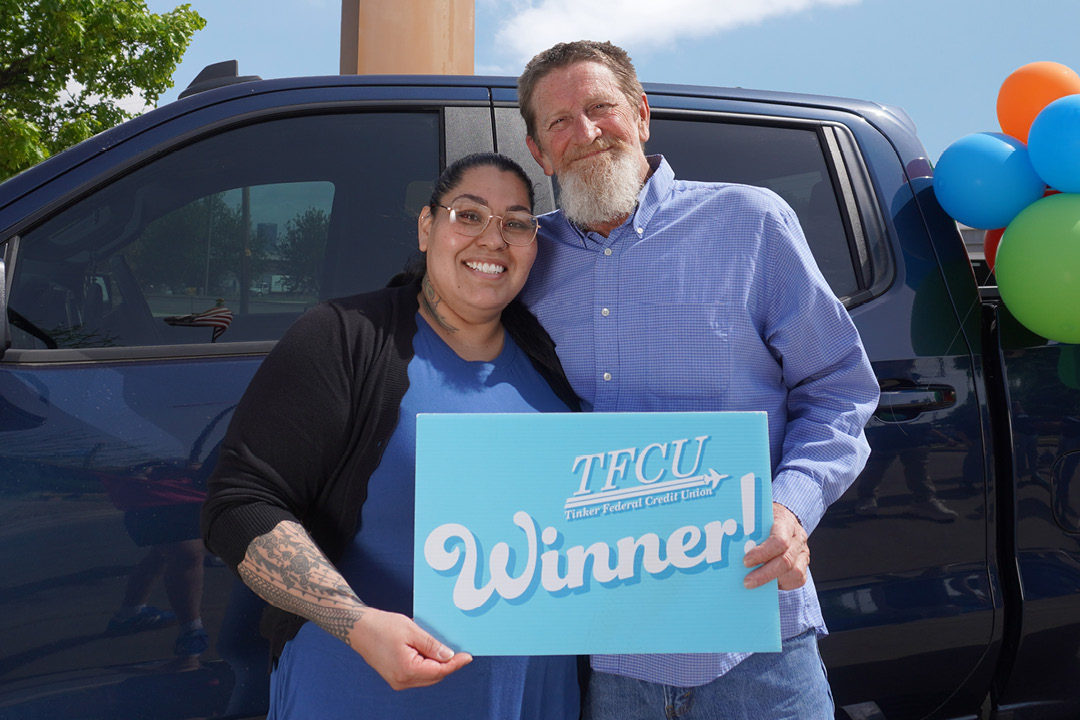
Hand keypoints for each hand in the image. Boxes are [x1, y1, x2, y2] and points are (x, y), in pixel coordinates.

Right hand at [348, 608, 471, 689]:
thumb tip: (449, 657)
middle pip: (434, 676)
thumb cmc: (382, 626)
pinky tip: (430, 653)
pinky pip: (417, 675)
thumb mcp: (411, 630)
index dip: (455, 664)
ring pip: (426, 677)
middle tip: (459, 651)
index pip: (439, 671)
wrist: (358, 628)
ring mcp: (397, 681)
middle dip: (448, 665)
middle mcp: (402, 680)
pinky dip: (426, 665)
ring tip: (444, 650)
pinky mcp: (394, 677)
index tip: (468, 656)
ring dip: (437, 666)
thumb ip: (432, 645)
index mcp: (407, 670)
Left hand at [743, 503, 809, 590]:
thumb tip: (724, 540)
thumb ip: (748, 527)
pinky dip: (783, 584)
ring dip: (773, 581)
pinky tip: (768, 583)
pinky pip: (798, 579)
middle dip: (764, 574)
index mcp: (785, 522)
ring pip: (795, 573)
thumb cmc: (766, 517)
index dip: (762, 553)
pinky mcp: (804, 564)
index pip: (779, 540)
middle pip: (785, 560)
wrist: (784, 517)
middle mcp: (798, 538)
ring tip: (755, 583)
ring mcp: (803, 552)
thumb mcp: (757, 515)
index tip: (745, 561)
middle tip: (746, 582)